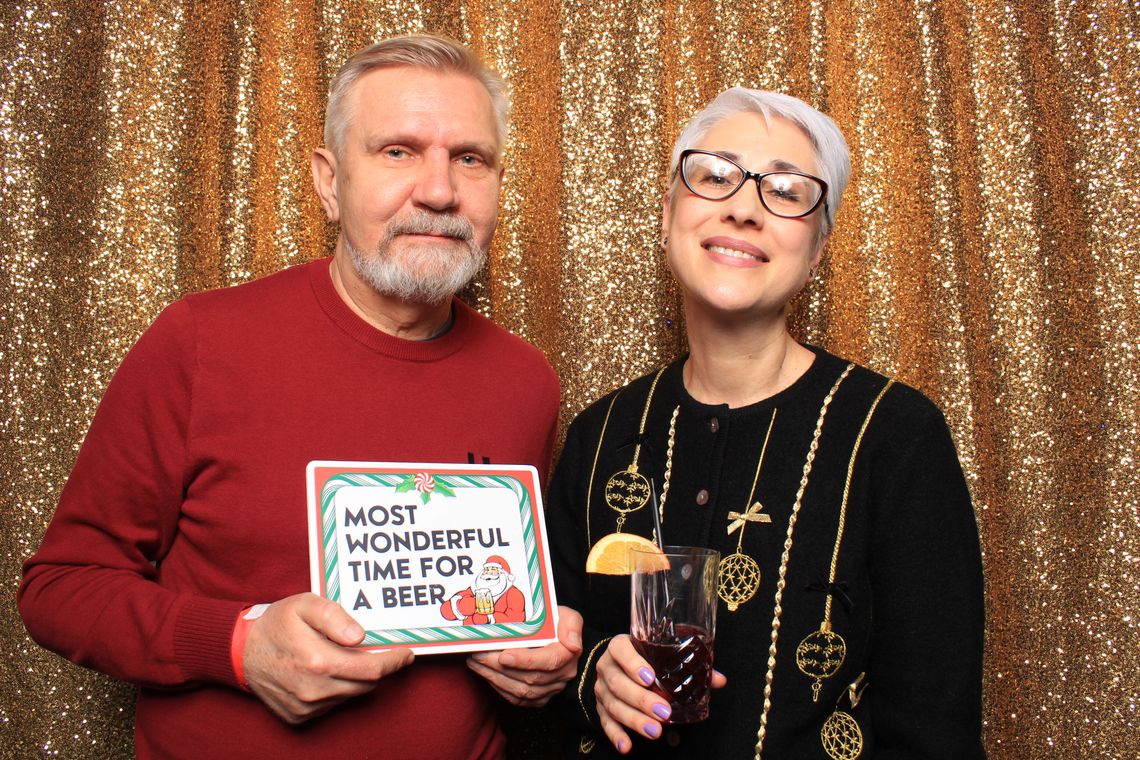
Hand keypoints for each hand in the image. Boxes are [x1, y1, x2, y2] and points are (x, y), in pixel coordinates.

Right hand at [242, 592, 413, 723]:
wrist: (240, 651)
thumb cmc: (277, 623)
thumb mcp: (305, 604)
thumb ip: (335, 617)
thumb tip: (360, 636)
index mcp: (319, 661)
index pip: (373, 668)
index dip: (394, 661)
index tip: (407, 653)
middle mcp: (314, 689)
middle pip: (366, 683)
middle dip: (379, 667)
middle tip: (382, 651)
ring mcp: (306, 706)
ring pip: (351, 694)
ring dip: (356, 677)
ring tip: (348, 656)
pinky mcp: (299, 716)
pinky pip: (332, 703)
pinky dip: (337, 688)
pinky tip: (327, 670)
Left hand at [466, 606, 582, 706]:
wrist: (556, 638)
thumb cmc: (557, 623)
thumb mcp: (567, 616)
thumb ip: (571, 625)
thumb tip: (573, 644)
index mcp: (568, 655)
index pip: (548, 662)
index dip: (525, 661)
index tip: (503, 656)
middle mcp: (562, 676)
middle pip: (529, 678)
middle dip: (499, 668)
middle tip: (477, 654)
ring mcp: (550, 689)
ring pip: (521, 691)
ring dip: (494, 678)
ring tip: (475, 662)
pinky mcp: (539, 697)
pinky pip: (517, 699)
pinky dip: (498, 687)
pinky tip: (485, 673)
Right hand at [594, 635, 726, 753]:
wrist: (619, 664)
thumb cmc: (645, 658)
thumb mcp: (661, 655)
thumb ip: (689, 665)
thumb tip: (719, 680)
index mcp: (620, 646)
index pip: (621, 650)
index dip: (633, 663)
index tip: (650, 677)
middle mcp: (606, 666)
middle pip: (618, 683)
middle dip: (641, 699)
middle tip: (663, 712)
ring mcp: (600, 687)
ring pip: (613, 704)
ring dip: (634, 719)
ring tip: (654, 731)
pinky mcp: (600, 706)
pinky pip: (605, 722)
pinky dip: (616, 734)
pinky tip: (627, 745)